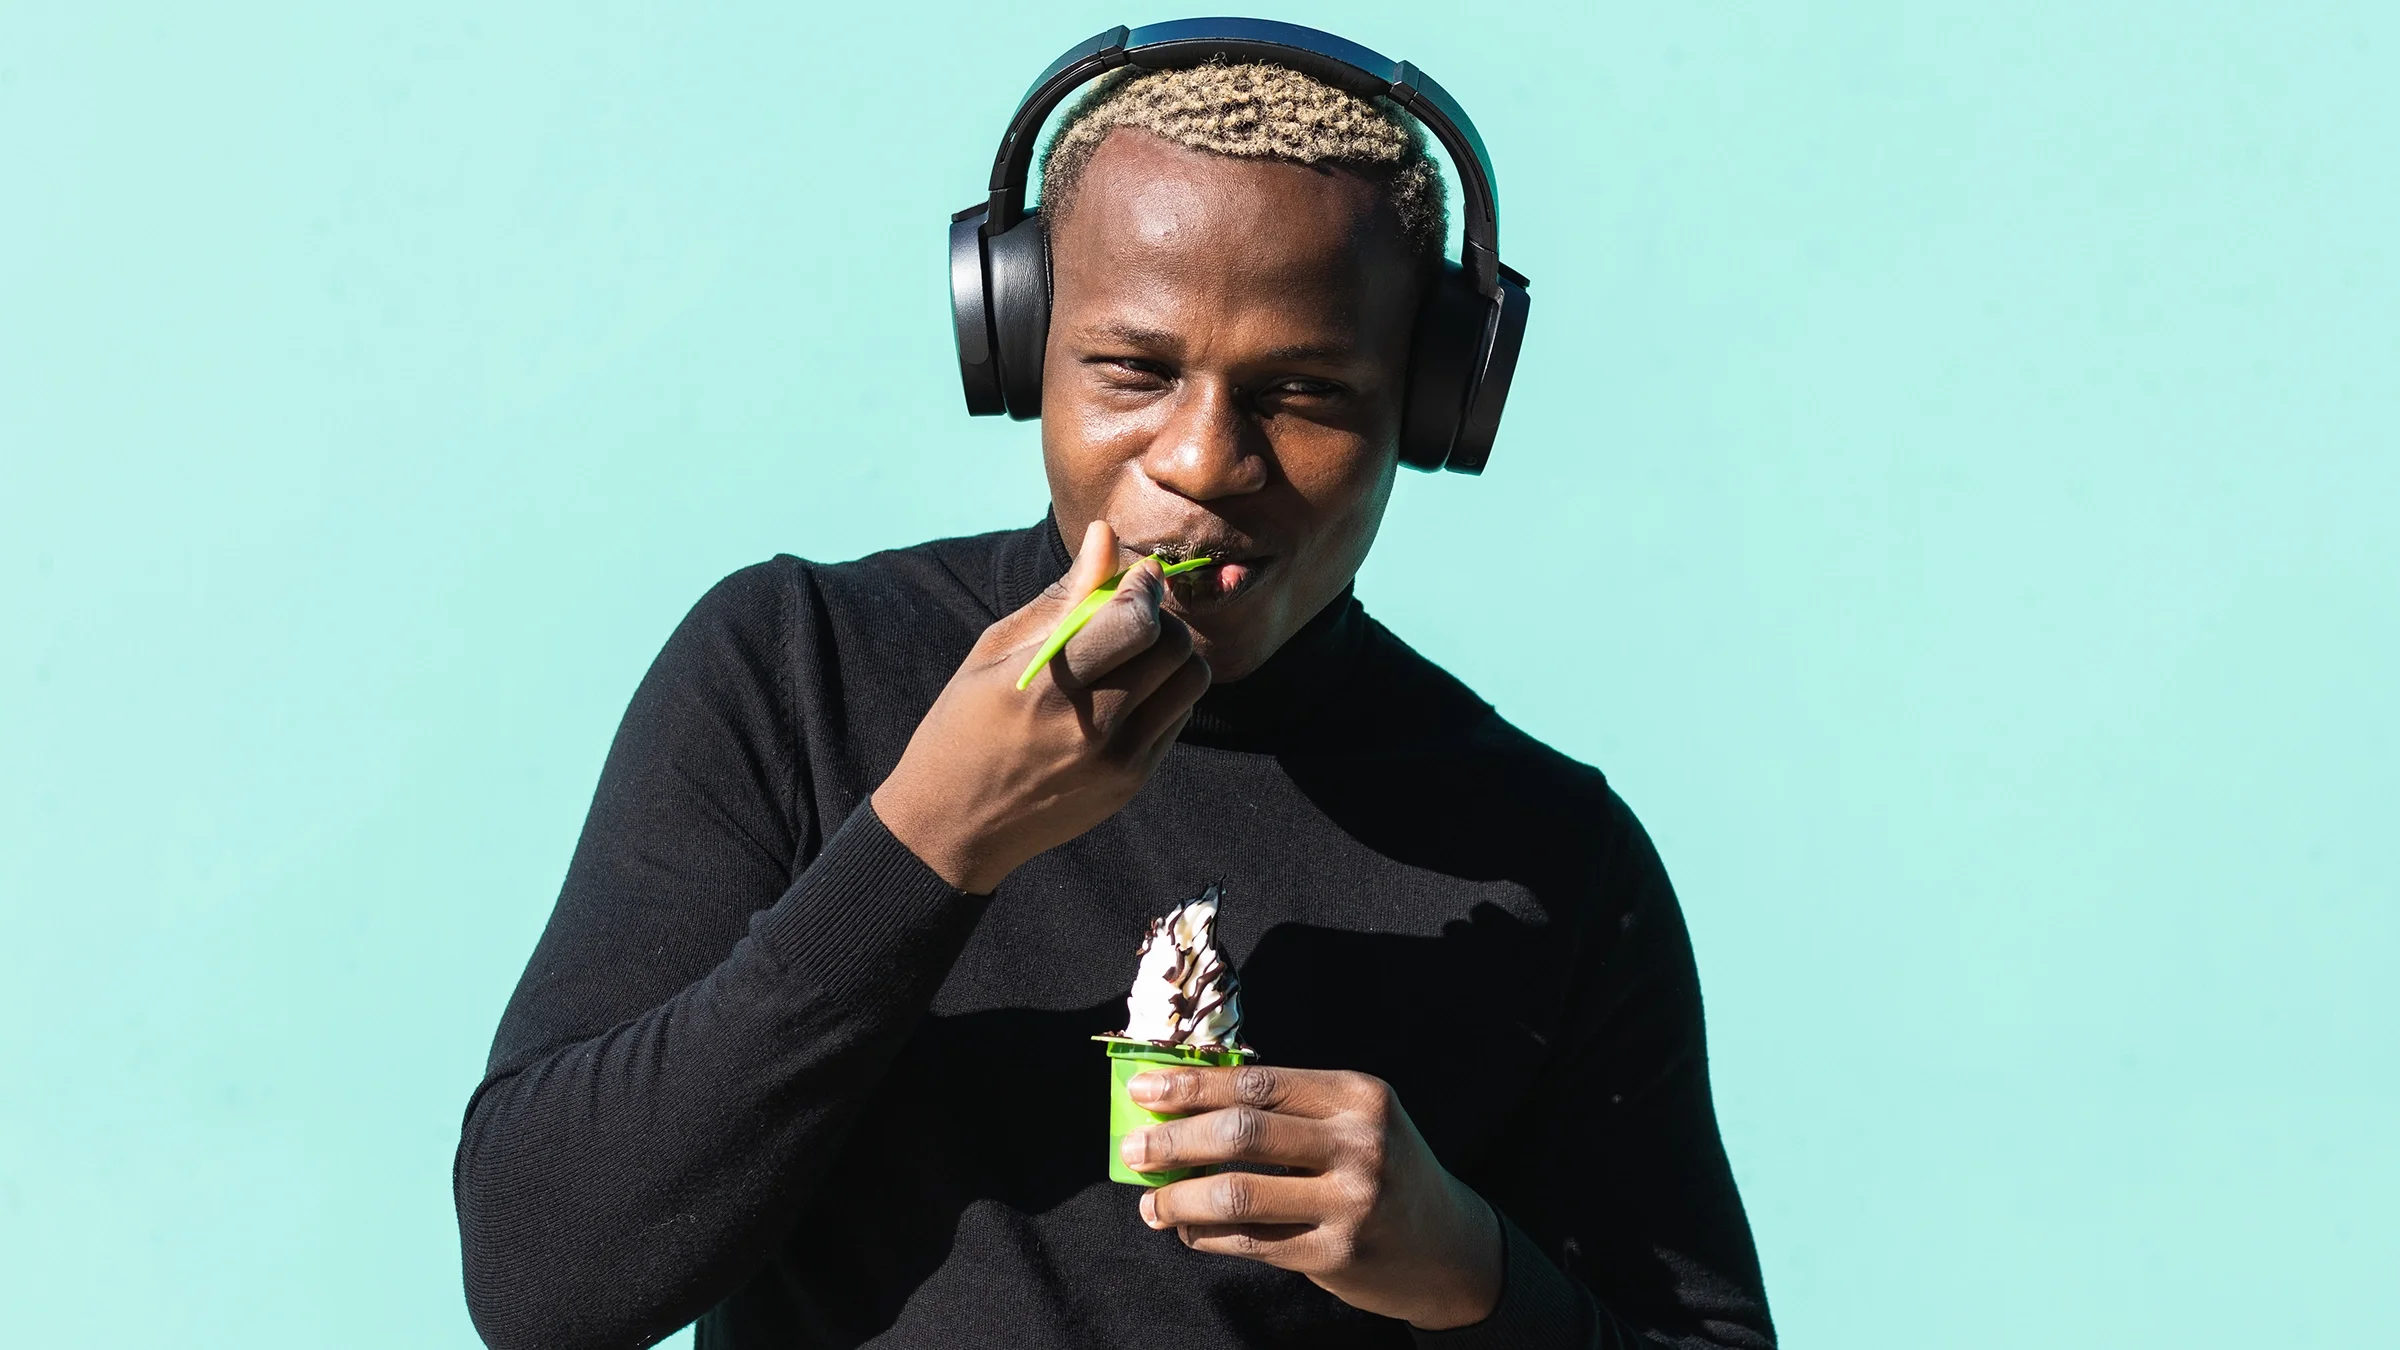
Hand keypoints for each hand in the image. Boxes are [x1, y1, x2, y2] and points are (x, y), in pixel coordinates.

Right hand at [871, 519, 1210, 892]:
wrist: (953, 826)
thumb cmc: (963, 725)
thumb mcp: (995, 651)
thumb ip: (1063, 596)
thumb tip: (1106, 535)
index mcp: (1047, 686)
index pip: (1136, 621)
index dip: (1146, 587)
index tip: (1136, 577)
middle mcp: (1091, 727)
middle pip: (1175, 647)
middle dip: (1161, 617)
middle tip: (1132, 615)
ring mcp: (1118, 761)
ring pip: (1191, 682)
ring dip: (1171, 656)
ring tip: (1132, 655)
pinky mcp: (1132, 783)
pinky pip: (1179, 717)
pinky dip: (1164, 693)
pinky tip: (1125, 694)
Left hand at [1119, 1065, 1503, 1329]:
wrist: (1449, 1247)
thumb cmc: (1384, 1170)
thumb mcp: (1354, 1122)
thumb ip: (1287, 1110)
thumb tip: (1185, 1104)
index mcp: (1358, 1095)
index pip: (1257, 1082)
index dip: (1192, 1085)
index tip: (1144, 1090)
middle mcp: (1360, 1143)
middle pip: (1243, 1132)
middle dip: (1174, 1139)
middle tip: (1132, 1147)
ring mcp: (1352, 1201)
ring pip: (1240, 1193)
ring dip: (1180, 1197)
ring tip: (1149, 1202)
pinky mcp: (1337, 1253)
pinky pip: (1252, 1241)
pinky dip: (1207, 1235)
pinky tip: (1185, 1229)